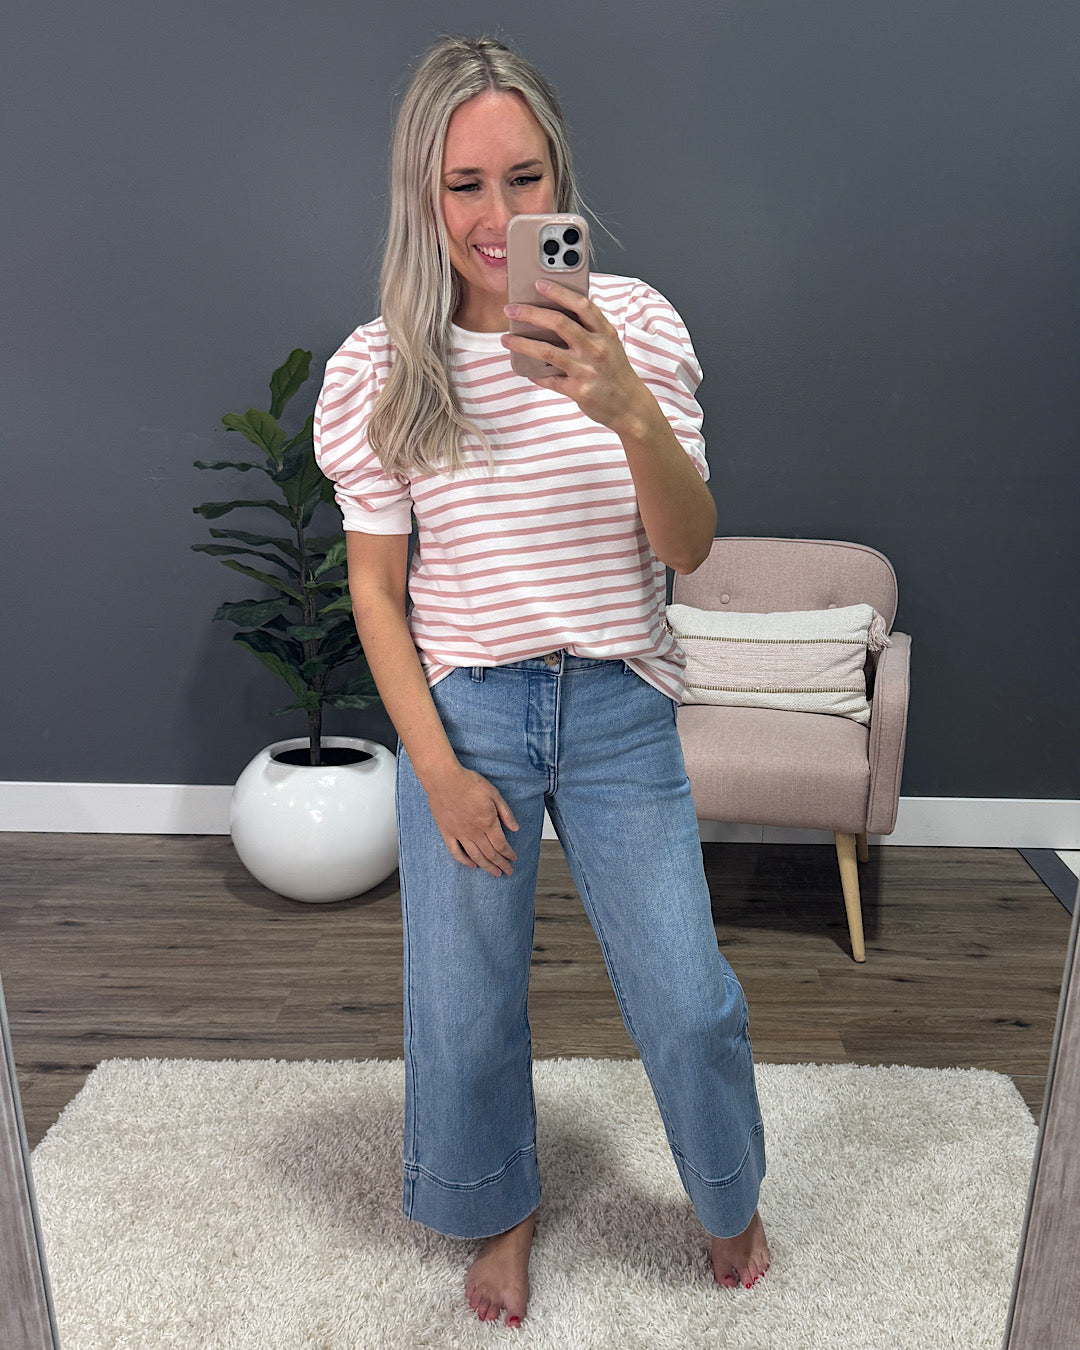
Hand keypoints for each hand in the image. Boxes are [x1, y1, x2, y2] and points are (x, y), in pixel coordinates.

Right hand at [422, 763, 519, 877]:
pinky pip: (456, 852)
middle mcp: (474, 832)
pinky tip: (471, 866)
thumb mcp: (493, 794)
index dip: (508, 854)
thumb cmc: (468, 783)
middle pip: (490, 854)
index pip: (501, 844)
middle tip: (508, 871)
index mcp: (487, 822)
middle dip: (501, 864)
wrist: (443, 779)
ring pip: (475, 856)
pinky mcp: (447, 832)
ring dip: (486, 866)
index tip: (513, 859)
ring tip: (495, 873)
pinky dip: (464, 861)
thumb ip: (505, 813)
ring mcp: (459, 834)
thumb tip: (515, 828)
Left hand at [502, 279, 652, 435]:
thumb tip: (557, 311)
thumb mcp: (610, 344)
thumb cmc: (615, 371)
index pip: (581, 304)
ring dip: (522, 343)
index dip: (559, 292)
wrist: (630, 407)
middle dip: (531, 313)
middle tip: (511, 309)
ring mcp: (587, 370)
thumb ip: (589, 328)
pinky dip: (535, 373)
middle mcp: (596, 349)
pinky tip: (525, 368)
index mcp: (605, 332)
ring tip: (506, 338)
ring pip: (547, 351)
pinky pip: (549, 379)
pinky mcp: (579, 391)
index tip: (538, 283)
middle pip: (559, 323)